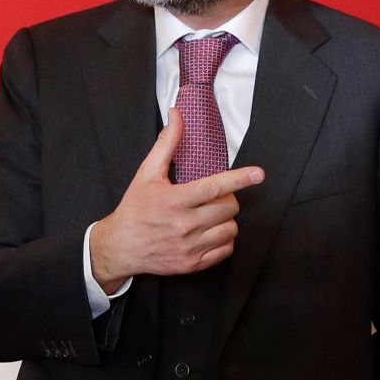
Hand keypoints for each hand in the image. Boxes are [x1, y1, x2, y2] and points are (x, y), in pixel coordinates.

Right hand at [88, 108, 263, 289]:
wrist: (120, 247)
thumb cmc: (135, 208)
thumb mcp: (147, 173)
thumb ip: (167, 143)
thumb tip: (177, 115)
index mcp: (174, 201)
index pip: (214, 188)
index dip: (240, 179)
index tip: (258, 174)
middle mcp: (184, 225)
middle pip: (228, 208)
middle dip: (228, 198)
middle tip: (215, 196)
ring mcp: (190, 247)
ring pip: (230, 229)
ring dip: (227, 219)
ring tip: (212, 214)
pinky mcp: (193, 264)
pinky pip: (225, 250)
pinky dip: (224, 239)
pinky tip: (211, 231)